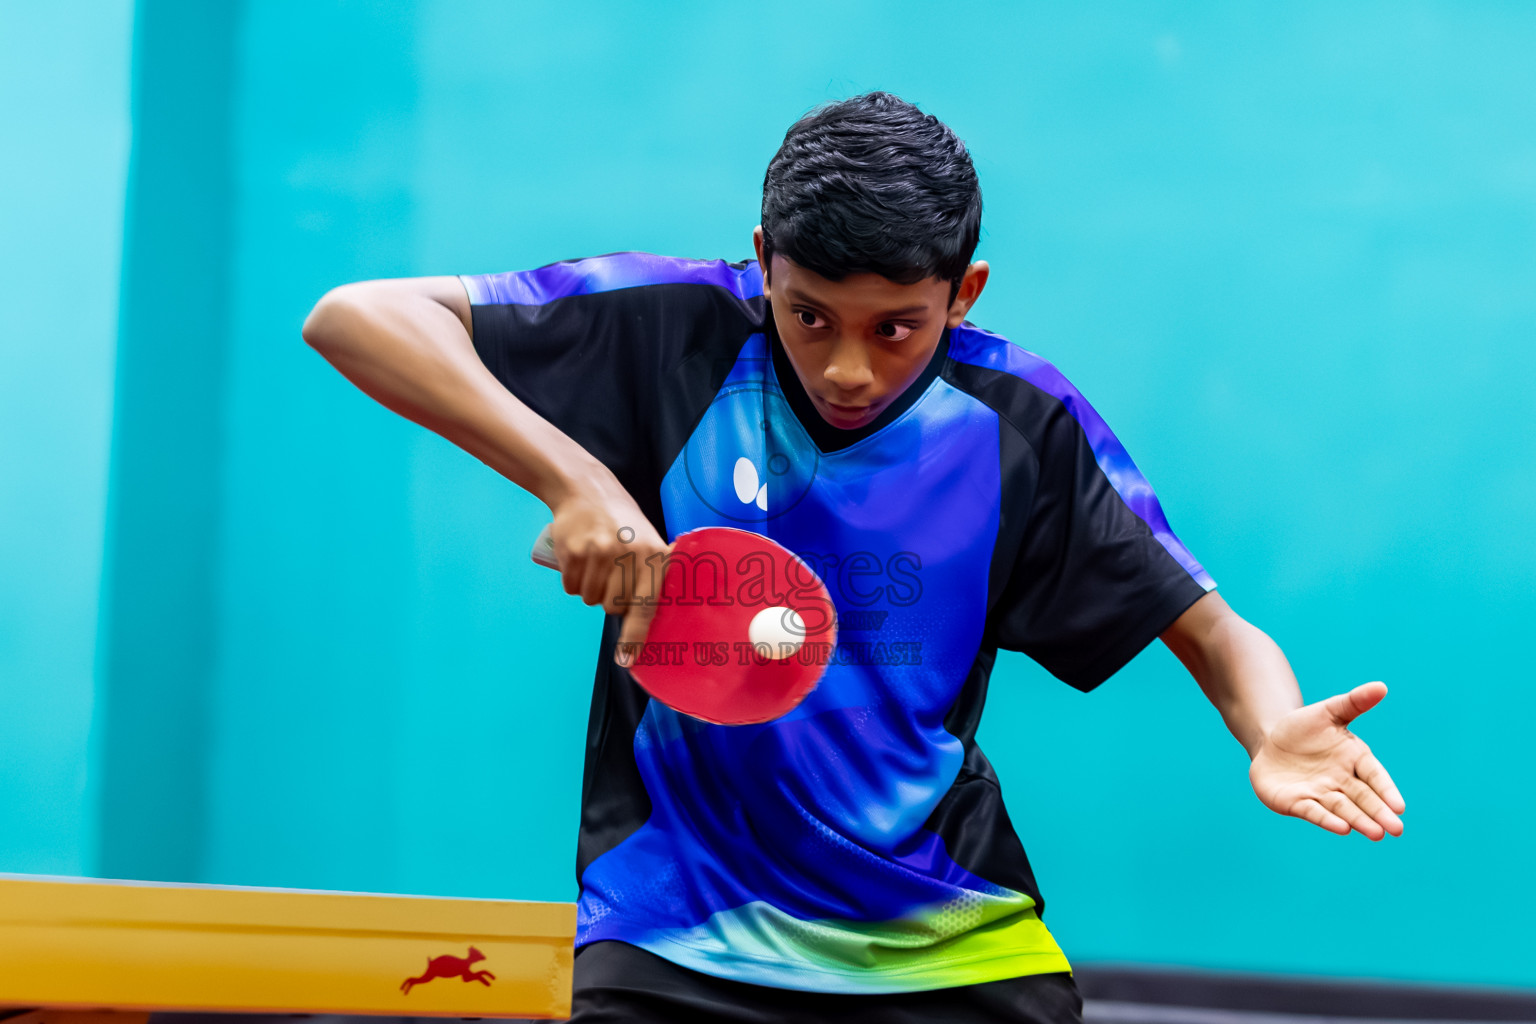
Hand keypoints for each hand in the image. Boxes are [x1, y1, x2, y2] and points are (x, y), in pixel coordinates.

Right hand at [545, 472, 670, 667]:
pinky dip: (574, 581)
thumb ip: (652, 578)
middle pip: (613, 607)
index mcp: (654, 555)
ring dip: (591, 590)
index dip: (634, 637)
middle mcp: (628, 554)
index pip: (645, 606)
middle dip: (610, 600)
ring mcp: (599, 552)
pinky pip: (571, 587)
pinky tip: (580, 559)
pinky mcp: (573, 551)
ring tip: (597, 563)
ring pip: (590, 599)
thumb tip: (649, 625)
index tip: (627, 660)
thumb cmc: (623, 524)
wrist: (587, 490)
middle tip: (612, 575)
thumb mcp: (648, 543)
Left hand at [1249, 681, 1405, 839]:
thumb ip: (1354, 702)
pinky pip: (1314, 812)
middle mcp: (1341, 780)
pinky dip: (1327, 820)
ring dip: (1359, 821)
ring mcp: (1320, 793)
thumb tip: (1381, 686)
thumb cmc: (1305, 727)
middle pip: (1363, 798)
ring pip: (1343, 809)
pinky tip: (1342, 829)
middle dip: (1378, 813)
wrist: (1271, 741)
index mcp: (1354, 759)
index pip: (1374, 775)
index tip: (1400, 806)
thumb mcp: (1328, 711)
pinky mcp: (1297, 802)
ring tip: (1374, 833)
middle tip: (1395, 829)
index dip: (1386, 790)